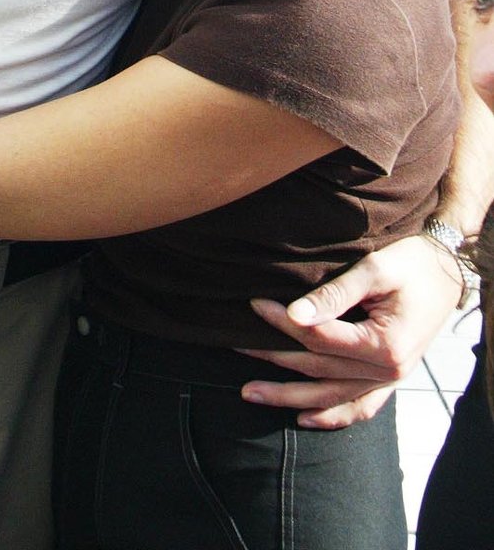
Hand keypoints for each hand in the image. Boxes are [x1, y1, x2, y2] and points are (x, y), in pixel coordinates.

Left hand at [238, 235, 461, 428]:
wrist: (447, 272)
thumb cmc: (413, 264)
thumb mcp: (374, 270)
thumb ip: (334, 294)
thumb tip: (294, 313)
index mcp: (385, 344)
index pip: (320, 338)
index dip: (284, 322)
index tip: (255, 306)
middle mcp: (388, 372)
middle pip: (319, 370)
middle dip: (274, 359)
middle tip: (235, 348)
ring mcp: (390, 381)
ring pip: (331, 397)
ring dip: (289, 397)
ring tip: (250, 394)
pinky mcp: (390, 380)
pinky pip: (359, 409)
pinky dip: (332, 417)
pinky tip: (303, 419)